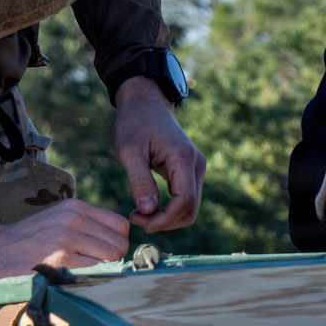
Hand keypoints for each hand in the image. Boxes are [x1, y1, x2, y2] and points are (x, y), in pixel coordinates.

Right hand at [0, 198, 129, 279]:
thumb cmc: (29, 238)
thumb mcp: (58, 218)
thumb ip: (86, 225)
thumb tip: (118, 244)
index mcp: (76, 207)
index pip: (121, 225)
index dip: (118, 242)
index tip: (107, 253)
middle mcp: (74, 219)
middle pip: (120, 243)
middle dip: (115, 259)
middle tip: (98, 268)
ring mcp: (67, 240)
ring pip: (112, 258)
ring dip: (106, 270)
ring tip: (87, 274)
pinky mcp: (59, 261)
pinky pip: (95, 271)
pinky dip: (92, 279)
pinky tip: (78, 280)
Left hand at [114, 76, 204, 230]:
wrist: (146, 104)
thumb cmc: (135, 123)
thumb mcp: (129, 151)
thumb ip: (139, 180)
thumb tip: (148, 211)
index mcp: (183, 158)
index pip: (185, 201)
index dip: (165, 219)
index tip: (140, 222)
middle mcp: (196, 165)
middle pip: (190, 209)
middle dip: (165, 222)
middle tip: (135, 218)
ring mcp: (196, 168)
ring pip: (189, 207)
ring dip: (166, 218)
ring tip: (138, 213)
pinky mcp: (190, 171)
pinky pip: (184, 199)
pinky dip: (168, 209)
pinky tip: (146, 206)